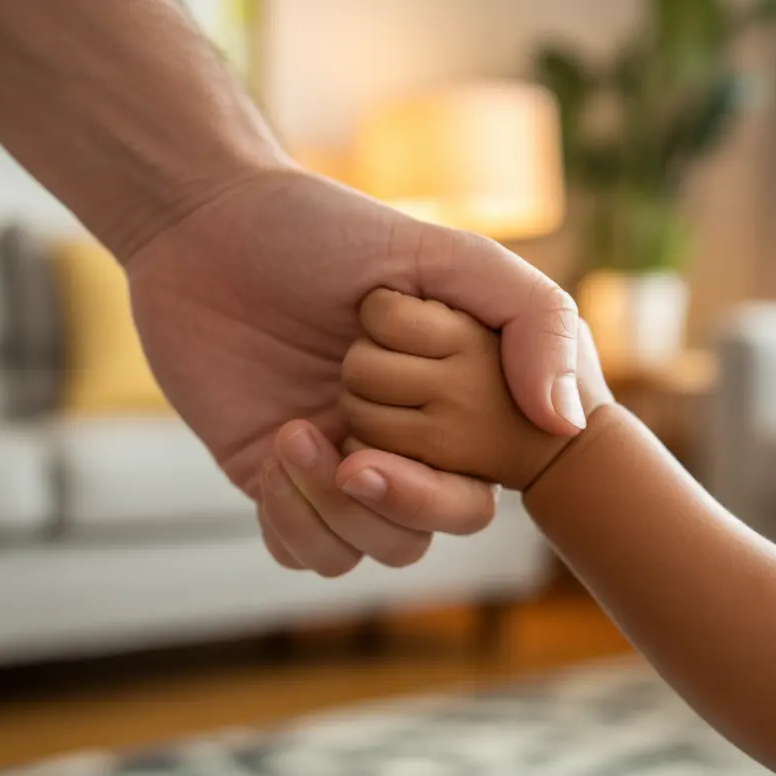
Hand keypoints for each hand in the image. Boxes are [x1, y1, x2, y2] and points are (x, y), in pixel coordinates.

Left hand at [126, 165, 583, 574]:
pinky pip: (301, 552)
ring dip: (334, 508)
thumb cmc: (328, 232)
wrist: (208, 224)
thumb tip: (567, 424)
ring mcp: (338, 461)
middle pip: (428, 530)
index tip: (396, 446)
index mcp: (453, 403)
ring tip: (297, 433)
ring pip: (368, 550)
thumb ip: (534, 321)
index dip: (447, 492)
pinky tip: (276, 446)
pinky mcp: (273, 475)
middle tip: (354, 457)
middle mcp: (403, 440)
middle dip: (394, 504)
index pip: (480, 491)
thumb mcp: (449, 255)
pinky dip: (292, 522)